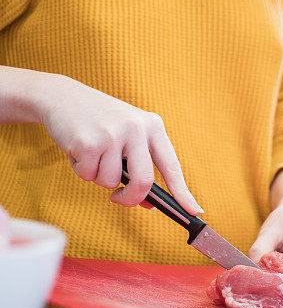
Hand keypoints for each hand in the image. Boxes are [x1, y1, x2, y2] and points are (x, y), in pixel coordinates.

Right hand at [35, 73, 202, 212]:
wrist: (62, 96)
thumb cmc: (99, 121)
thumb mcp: (126, 137)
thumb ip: (139, 166)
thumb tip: (149, 204)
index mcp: (152, 126)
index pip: (172, 165)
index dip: (183, 192)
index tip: (195, 211)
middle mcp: (136, 128)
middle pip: (144, 182)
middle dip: (131, 199)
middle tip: (117, 199)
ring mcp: (113, 134)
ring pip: (111, 182)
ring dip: (98, 177)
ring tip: (92, 154)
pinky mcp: (88, 142)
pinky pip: (88, 176)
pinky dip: (81, 170)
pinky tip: (78, 149)